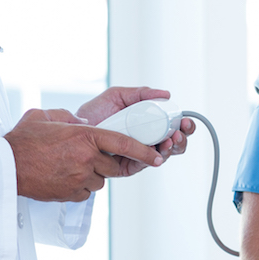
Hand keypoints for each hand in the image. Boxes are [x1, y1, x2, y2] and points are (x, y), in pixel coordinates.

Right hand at [4, 108, 162, 201]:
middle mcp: (86, 159)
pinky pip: (85, 191)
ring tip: (69, 165)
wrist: (6, 167)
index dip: (144, 151)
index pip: (124, 144)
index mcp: (85, 136)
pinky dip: (79, 185)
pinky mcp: (71, 194)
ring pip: (100, 179)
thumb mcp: (47, 116)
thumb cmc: (23, 141)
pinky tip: (62, 176)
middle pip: (113, 165)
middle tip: (88, 156)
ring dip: (92, 174)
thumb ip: (69, 117)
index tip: (157, 156)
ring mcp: (80, 179)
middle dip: (107, 162)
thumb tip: (82, 122)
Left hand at [76, 86, 194, 159]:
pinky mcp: (128, 166)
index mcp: (148, 124)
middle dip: (182, 138)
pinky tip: (158, 152)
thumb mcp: (118, 96)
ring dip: (172, 148)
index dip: (182, 123)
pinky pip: (145, 164)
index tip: (185, 119)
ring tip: (171, 140)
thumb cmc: (94, 113)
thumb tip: (166, 94)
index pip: (171, 125)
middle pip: (173, 143)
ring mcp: (138, 154)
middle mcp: (146, 140)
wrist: (73, 129)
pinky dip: (155, 158)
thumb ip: (140, 93)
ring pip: (164, 155)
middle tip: (181, 131)